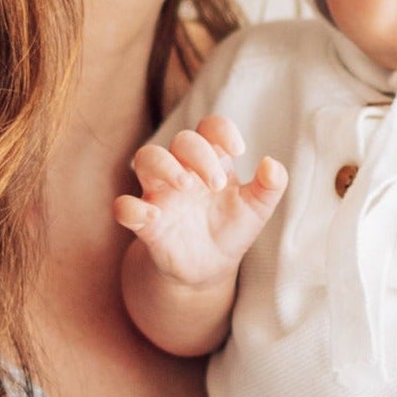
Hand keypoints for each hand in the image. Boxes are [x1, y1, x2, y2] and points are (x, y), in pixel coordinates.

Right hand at [112, 114, 285, 289]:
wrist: (210, 269)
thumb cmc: (231, 229)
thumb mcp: (257, 209)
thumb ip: (270, 186)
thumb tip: (272, 165)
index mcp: (211, 161)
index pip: (209, 128)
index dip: (221, 130)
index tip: (238, 150)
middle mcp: (183, 171)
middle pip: (181, 140)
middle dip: (199, 155)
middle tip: (218, 184)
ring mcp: (160, 194)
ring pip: (146, 158)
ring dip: (165, 166)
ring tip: (187, 186)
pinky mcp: (145, 223)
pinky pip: (124, 207)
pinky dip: (133, 208)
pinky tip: (155, 216)